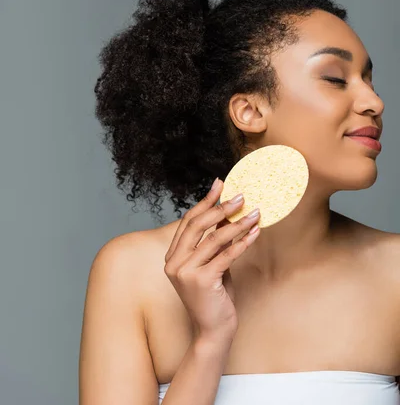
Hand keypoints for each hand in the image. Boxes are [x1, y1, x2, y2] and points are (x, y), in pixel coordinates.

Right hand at [164, 179, 259, 341]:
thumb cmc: (214, 297)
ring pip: (214, 238)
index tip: (220, 184)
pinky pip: (226, 255)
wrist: (213, 331)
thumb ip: (215, 242)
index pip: (188, 221)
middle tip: (241, 197)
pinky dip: (242, 242)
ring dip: (238, 223)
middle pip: (197, 225)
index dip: (205, 201)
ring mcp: (185, 272)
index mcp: (172, 256)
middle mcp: (174, 262)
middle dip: (220, 207)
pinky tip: (255, 233)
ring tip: (255, 213)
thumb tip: (229, 213)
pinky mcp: (201, 281)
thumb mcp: (213, 264)